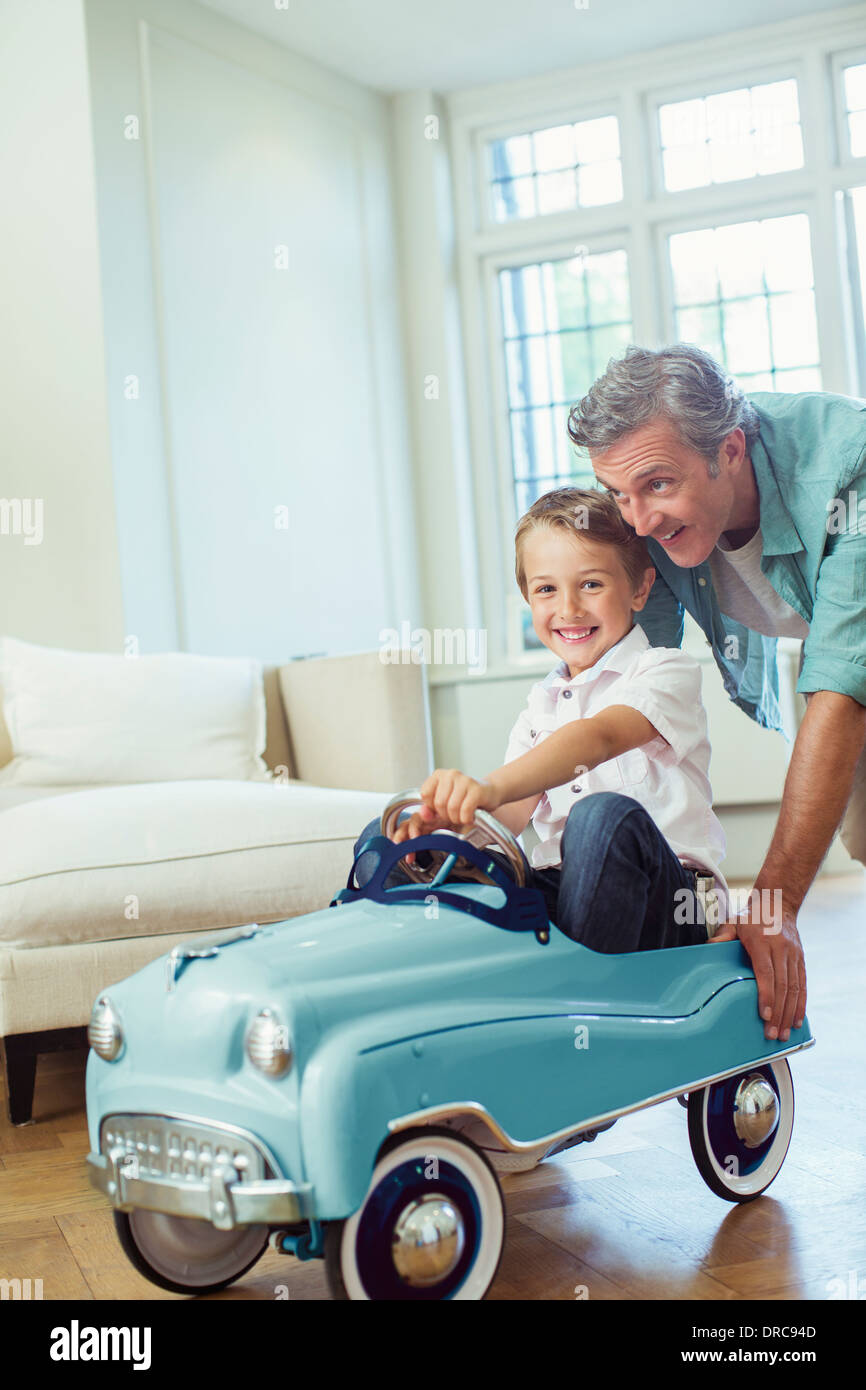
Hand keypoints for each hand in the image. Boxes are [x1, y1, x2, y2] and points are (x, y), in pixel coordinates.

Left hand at [391, 770, 500, 860]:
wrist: (489, 793)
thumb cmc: (464, 798)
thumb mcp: (444, 802)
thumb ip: (430, 809)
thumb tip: (422, 813)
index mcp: (438, 775)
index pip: (425, 794)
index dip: (432, 807)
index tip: (442, 808)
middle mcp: (451, 774)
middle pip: (439, 803)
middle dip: (445, 815)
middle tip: (454, 815)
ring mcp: (464, 780)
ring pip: (452, 807)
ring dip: (457, 818)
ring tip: (462, 816)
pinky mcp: (477, 789)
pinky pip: (465, 810)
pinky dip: (466, 819)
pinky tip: (470, 817)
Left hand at [709, 900, 805, 1042]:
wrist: (777, 903)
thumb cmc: (751, 916)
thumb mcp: (733, 921)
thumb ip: (723, 935)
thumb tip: (707, 946)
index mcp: (762, 941)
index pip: (766, 973)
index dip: (766, 995)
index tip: (764, 1015)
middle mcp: (781, 949)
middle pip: (782, 986)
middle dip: (778, 1013)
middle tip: (772, 1034)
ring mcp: (794, 955)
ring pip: (795, 988)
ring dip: (790, 1014)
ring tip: (784, 1034)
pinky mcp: (801, 959)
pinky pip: (803, 985)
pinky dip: (801, 1004)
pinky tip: (797, 1020)